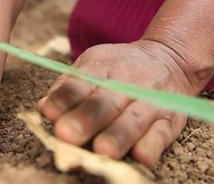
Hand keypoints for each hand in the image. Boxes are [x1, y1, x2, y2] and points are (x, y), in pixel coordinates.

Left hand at [38, 40, 202, 166]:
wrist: (169, 58)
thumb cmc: (119, 70)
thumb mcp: (92, 65)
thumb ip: (67, 87)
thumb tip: (42, 108)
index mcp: (102, 67)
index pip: (80, 83)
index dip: (64, 98)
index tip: (48, 112)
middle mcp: (127, 83)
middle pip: (105, 102)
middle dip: (86, 119)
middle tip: (66, 134)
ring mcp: (151, 101)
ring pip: (134, 120)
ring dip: (118, 136)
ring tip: (102, 152)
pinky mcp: (171, 119)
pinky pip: (162, 133)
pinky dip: (152, 145)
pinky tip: (141, 157)